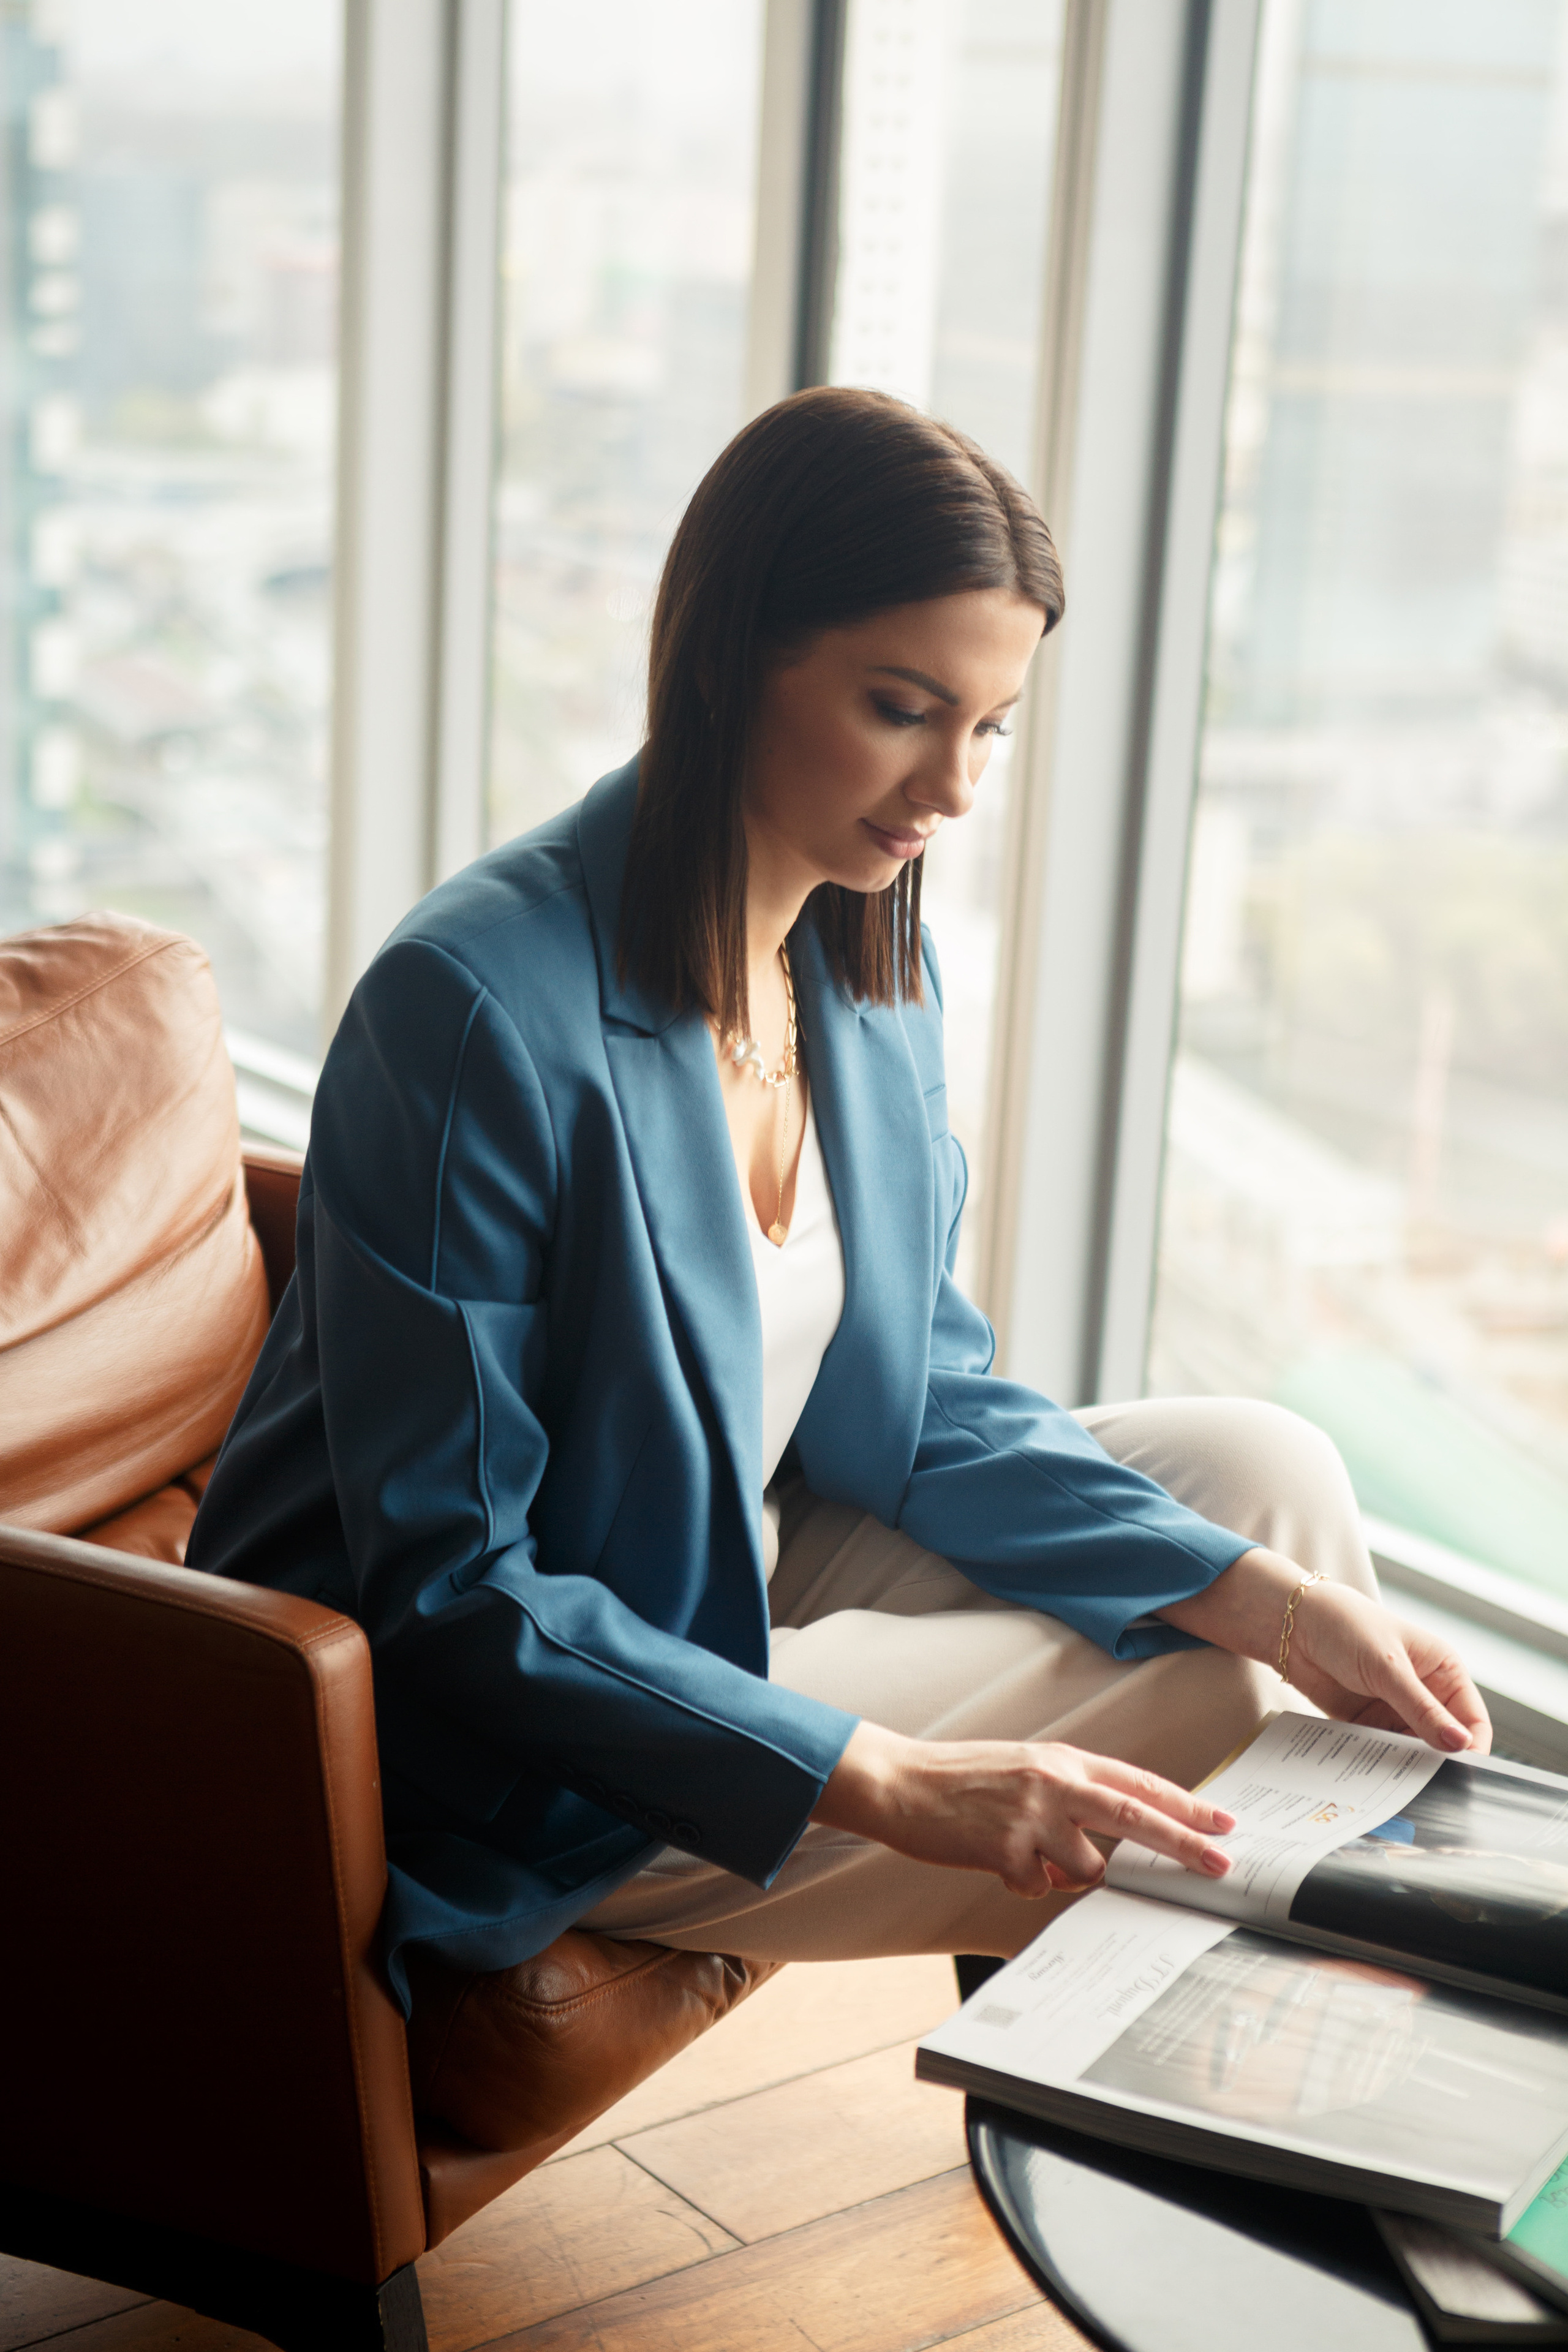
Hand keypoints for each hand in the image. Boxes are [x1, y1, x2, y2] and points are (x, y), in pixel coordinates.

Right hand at [810, 1719, 1236, 1894]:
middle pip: (1137, 1817)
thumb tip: (1106, 1839)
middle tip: (1221, 1865)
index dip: (1185, 1804)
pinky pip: (1039, 1887)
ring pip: (1087, 1867)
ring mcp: (1031, 1816)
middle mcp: (1053, 1783)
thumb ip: (1068, 1794)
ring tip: (1029, 1855)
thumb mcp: (1023, 1769)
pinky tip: (996, 1861)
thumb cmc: (960, 1779)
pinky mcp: (1006, 1850)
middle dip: (1185, 1844)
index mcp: (1062, 1760)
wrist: (900, 1782)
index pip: (1139, 1782)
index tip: (1223, 1823)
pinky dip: (1024, 1884)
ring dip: (1068, 1874)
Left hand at [1160, 1547, 1491, 1755]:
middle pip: (1444, 1741)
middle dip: (1439, 1763)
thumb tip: (1460, 1744)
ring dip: (1407, 1767)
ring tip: (1399, 1787)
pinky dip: (1380, 1764)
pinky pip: (1382, 1751)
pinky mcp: (1368, 1722)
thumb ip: (1421, 1708)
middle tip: (1429, 1788)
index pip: (1473, 1719)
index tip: (1464, 1774)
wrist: (1291, 1625)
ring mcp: (1396, 1709)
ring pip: (1414, 1751)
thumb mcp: (1387, 1667)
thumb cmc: (1346, 1626)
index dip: (1472, 1748)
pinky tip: (1374, 1778)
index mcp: (1443, 1671)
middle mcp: (1424, 1693)